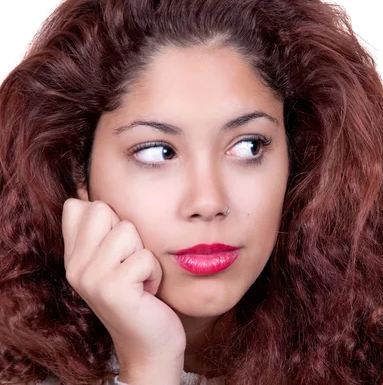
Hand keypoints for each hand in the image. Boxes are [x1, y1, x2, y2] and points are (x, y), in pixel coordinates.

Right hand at [62, 198, 185, 382]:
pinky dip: (155, 273)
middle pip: (103, 209)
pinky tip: (147, 292)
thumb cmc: (143, 296)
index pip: (79, 206)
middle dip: (130, 233)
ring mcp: (90, 277)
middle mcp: (75, 266)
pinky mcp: (112, 288)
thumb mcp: (118, 261)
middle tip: (131, 265)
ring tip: (140, 279)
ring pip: (127, 230)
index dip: (110, 218)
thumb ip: (104, 233)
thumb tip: (90, 191)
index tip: (119, 250)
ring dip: (145, 254)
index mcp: (74, 256)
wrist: (151, 343)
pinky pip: (145, 257)